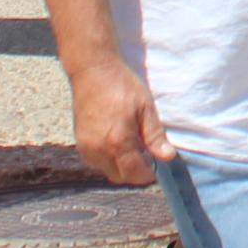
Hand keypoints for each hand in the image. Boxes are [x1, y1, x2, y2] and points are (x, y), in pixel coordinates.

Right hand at [66, 55, 174, 184]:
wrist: (93, 71)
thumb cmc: (121, 86)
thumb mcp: (145, 108)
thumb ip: (155, 136)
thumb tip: (168, 157)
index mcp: (118, 141)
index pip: (134, 173)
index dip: (147, 174)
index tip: (156, 167)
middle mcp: (98, 149)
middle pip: (119, 176)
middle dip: (134, 172)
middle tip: (146, 157)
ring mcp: (86, 147)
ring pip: (106, 170)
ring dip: (120, 167)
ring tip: (131, 147)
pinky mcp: (79, 142)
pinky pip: (95, 161)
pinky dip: (107, 159)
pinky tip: (116, 143)